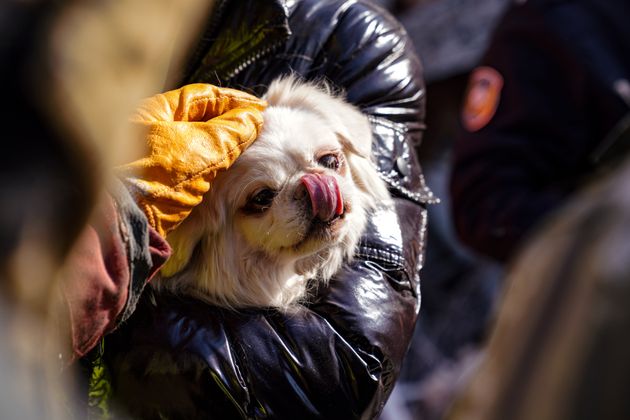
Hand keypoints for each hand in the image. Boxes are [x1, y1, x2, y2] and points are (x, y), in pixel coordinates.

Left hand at [117, 84, 265, 235]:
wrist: (128, 223)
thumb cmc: (157, 178)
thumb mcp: (201, 148)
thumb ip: (232, 130)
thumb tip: (254, 117)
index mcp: (157, 110)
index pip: (204, 97)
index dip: (235, 101)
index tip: (260, 109)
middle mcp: (155, 129)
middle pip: (203, 119)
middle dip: (233, 124)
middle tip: (260, 129)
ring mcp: (158, 156)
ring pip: (202, 144)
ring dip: (227, 146)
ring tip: (252, 149)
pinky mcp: (163, 182)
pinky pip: (196, 166)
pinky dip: (216, 166)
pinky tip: (232, 170)